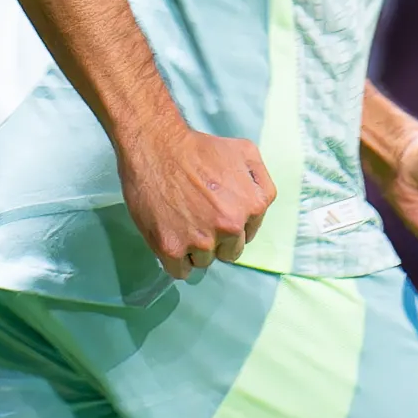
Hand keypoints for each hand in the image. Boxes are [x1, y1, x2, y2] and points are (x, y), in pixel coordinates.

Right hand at [118, 123, 275, 279]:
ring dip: (195, 248)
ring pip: (204, 261)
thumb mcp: (245, 151)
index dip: (233, 224)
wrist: (157, 147)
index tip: (217, 212)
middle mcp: (231, 227)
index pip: (248, 234)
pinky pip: (181, 271)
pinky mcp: (172, 249)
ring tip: (182, 222)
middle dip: (217, 239)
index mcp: (253, 206)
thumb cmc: (199, 148)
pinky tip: (172, 237)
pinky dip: (176, 260)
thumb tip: (258, 205)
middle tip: (199, 217)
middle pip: (229, 252)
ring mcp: (202, 241)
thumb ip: (260, 181)